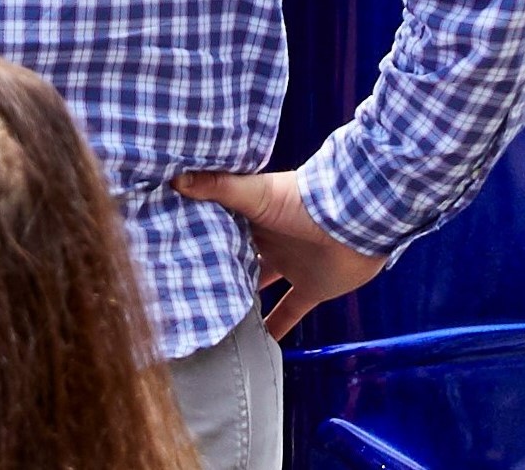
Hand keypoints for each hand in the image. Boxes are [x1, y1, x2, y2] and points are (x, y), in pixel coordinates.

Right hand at [176, 165, 386, 336]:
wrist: (354, 222)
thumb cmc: (303, 201)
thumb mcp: (255, 193)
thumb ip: (218, 187)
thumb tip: (176, 177)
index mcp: (253, 215)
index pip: (219, 226)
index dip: (198, 236)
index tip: (170, 251)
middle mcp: (269, 241)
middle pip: (237, 258)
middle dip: (216, 271)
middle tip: (184, 293)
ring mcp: (290, 265)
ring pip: (260, 286)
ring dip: (243, 300)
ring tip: (214, 319)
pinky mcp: (311, 288)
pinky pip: (290, 312)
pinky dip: (277, 328)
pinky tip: (260, 348)